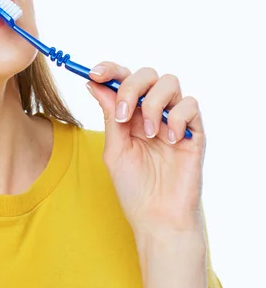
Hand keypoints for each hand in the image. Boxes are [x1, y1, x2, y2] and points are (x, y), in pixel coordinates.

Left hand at [86, 62, 205, 237]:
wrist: (157, 217)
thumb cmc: (134, 187)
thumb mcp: (114, 149)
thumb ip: (109, 115)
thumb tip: (93, 84)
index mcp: (130, 113)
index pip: (123, 79)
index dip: (109, 70)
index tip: (94, 73)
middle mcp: (152, 112)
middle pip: (146, 74)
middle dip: (130, 87)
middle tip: (122, 115)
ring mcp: (174, 120)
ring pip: (169, 82)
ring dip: (152, 105)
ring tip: (148, 134)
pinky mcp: (195, 132)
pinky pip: (190, 105)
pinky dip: (177, 117)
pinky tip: (169, 139)